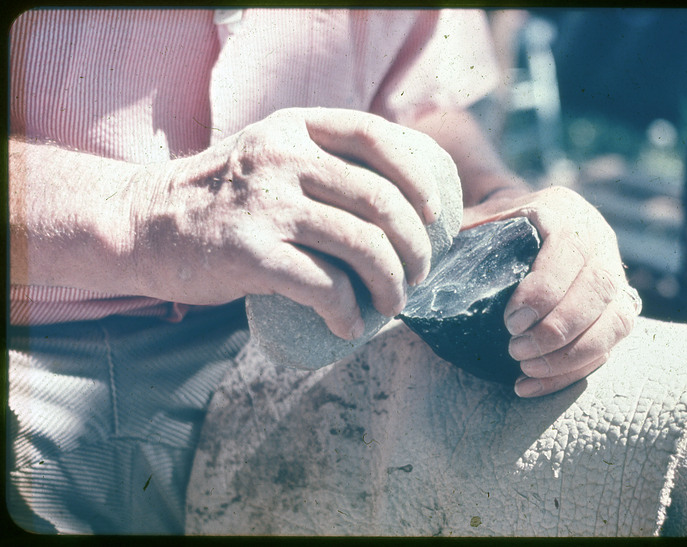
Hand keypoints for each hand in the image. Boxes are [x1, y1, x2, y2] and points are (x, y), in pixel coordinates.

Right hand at [132, 107, 449, 338]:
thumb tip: (395, 200)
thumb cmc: (221, 198)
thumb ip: (319, 161)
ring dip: (391, 283)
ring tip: (393, 303)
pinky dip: (347, 313)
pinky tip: (349, 326)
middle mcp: (282, 158)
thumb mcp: (268, 155)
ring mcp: (266, 205)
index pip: (375, 136)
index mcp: (293, 129)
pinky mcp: (250, 252)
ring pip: (362, 245)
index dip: (417, 174)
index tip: (435, 212)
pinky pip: (324, 286)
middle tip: (419, 272)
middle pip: (380, 200)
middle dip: (415, 245)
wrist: (144, 222)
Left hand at [465, 186, 640, 396]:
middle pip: (599, 289)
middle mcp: (598, 238)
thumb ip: (460, 236)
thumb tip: (420, 269)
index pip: (568, 251)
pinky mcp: (619, 307)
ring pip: (615, 321)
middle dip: (558, 328)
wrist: (532, 225)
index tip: (510, 321)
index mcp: (563, 211)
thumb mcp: (480, 220)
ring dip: (572, 354)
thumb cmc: (496, 228)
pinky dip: (574, 370)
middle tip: (516, 350)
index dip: (544, 290)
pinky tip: (534, 384)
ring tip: (526, 368)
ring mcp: (615, 274)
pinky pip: (610, 345)